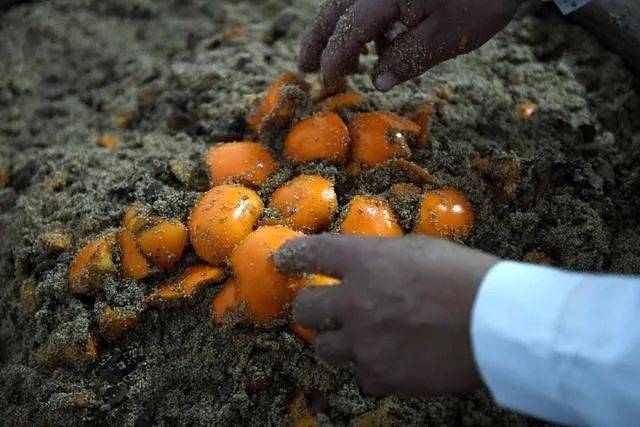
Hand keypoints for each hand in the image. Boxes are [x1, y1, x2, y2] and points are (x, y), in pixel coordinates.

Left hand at [275, 235, 497, 396]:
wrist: (497, 324)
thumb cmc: (467, 278)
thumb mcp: (421, 250)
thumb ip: (384, 258)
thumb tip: (369, 266)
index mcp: (365, 262)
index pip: (311, 253)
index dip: (291, 255)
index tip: (282, 259)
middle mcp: (355, 301)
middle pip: (304, 308)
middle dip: (310, 307)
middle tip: (322, 309)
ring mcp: (365, 342)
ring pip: (324, 348)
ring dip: (337, 342)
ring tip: (361, 338)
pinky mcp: (381, 375)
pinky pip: (360, 375)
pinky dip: (371, 369)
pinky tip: (391, 360)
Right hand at [299, 0, 523, 89]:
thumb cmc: (482, 0)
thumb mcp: (446, 38)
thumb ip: (406, 59)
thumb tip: (377, 80)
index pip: (348, 30)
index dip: (334, 59)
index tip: (325, 82)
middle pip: (335, 9)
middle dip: (318, 39)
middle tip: (304, 66)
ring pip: (348, 2)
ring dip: (340, 31)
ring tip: (345, 64)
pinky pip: (369, 0)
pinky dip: (364, 22)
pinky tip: (379, 44)